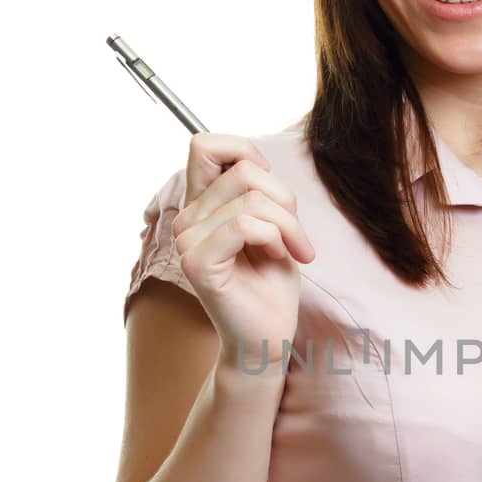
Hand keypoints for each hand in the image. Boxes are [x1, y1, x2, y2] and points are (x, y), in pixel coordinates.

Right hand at [171, 133, 315, 368]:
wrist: (268, 337)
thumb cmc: (271, 283)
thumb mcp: (273, 223)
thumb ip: (257, 188)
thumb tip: (254, 159)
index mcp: (201, 205)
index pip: (205, 145)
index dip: (245, 153)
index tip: (271, 193)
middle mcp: (186, 220)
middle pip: (245, 171)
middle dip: (285, 200)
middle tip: (294, 236)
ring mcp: (187, 242)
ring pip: (251, 200)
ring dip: (288, 225)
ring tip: (291, 251)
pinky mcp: (197, 264)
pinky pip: (245, 226)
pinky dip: (276, 239)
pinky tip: (279, 260)